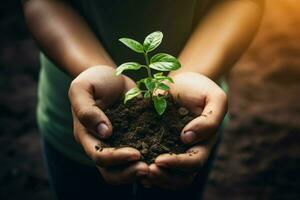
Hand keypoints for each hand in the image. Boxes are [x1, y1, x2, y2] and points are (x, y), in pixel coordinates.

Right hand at [69, 66, 148, 184]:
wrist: (111, 76)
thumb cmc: (93, 80)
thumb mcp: (82, 88)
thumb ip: (87, 110)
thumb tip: (105, 133)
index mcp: (87, 136)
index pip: (99, 156)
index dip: (116, 159)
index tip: (135, 154)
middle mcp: (103, 145)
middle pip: (112, 172)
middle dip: (129, 173)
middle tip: (148, 169)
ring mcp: (119, 144)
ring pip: (127, 169)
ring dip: (140, 172)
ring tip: (157, 167)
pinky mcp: (135, 138)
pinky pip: (142, 154)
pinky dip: (151, 159)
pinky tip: (165, 157)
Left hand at [142, 72, 226, 188]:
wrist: (182, 83)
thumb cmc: (200, 89)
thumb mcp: (214, 97)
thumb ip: (210, 119)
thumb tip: (188, 138)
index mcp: (203, 143)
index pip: (193, 162)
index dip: (178, 164)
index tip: (160, 159)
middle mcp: (187, 152)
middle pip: (180, 177)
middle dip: (164, 177)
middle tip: (146, 171)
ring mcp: (171, 150)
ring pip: (166, 175)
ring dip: (153, 178)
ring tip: (138, 172)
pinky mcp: (156, 144)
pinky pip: (152, 163)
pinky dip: (144, 168)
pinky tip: (131, 165)